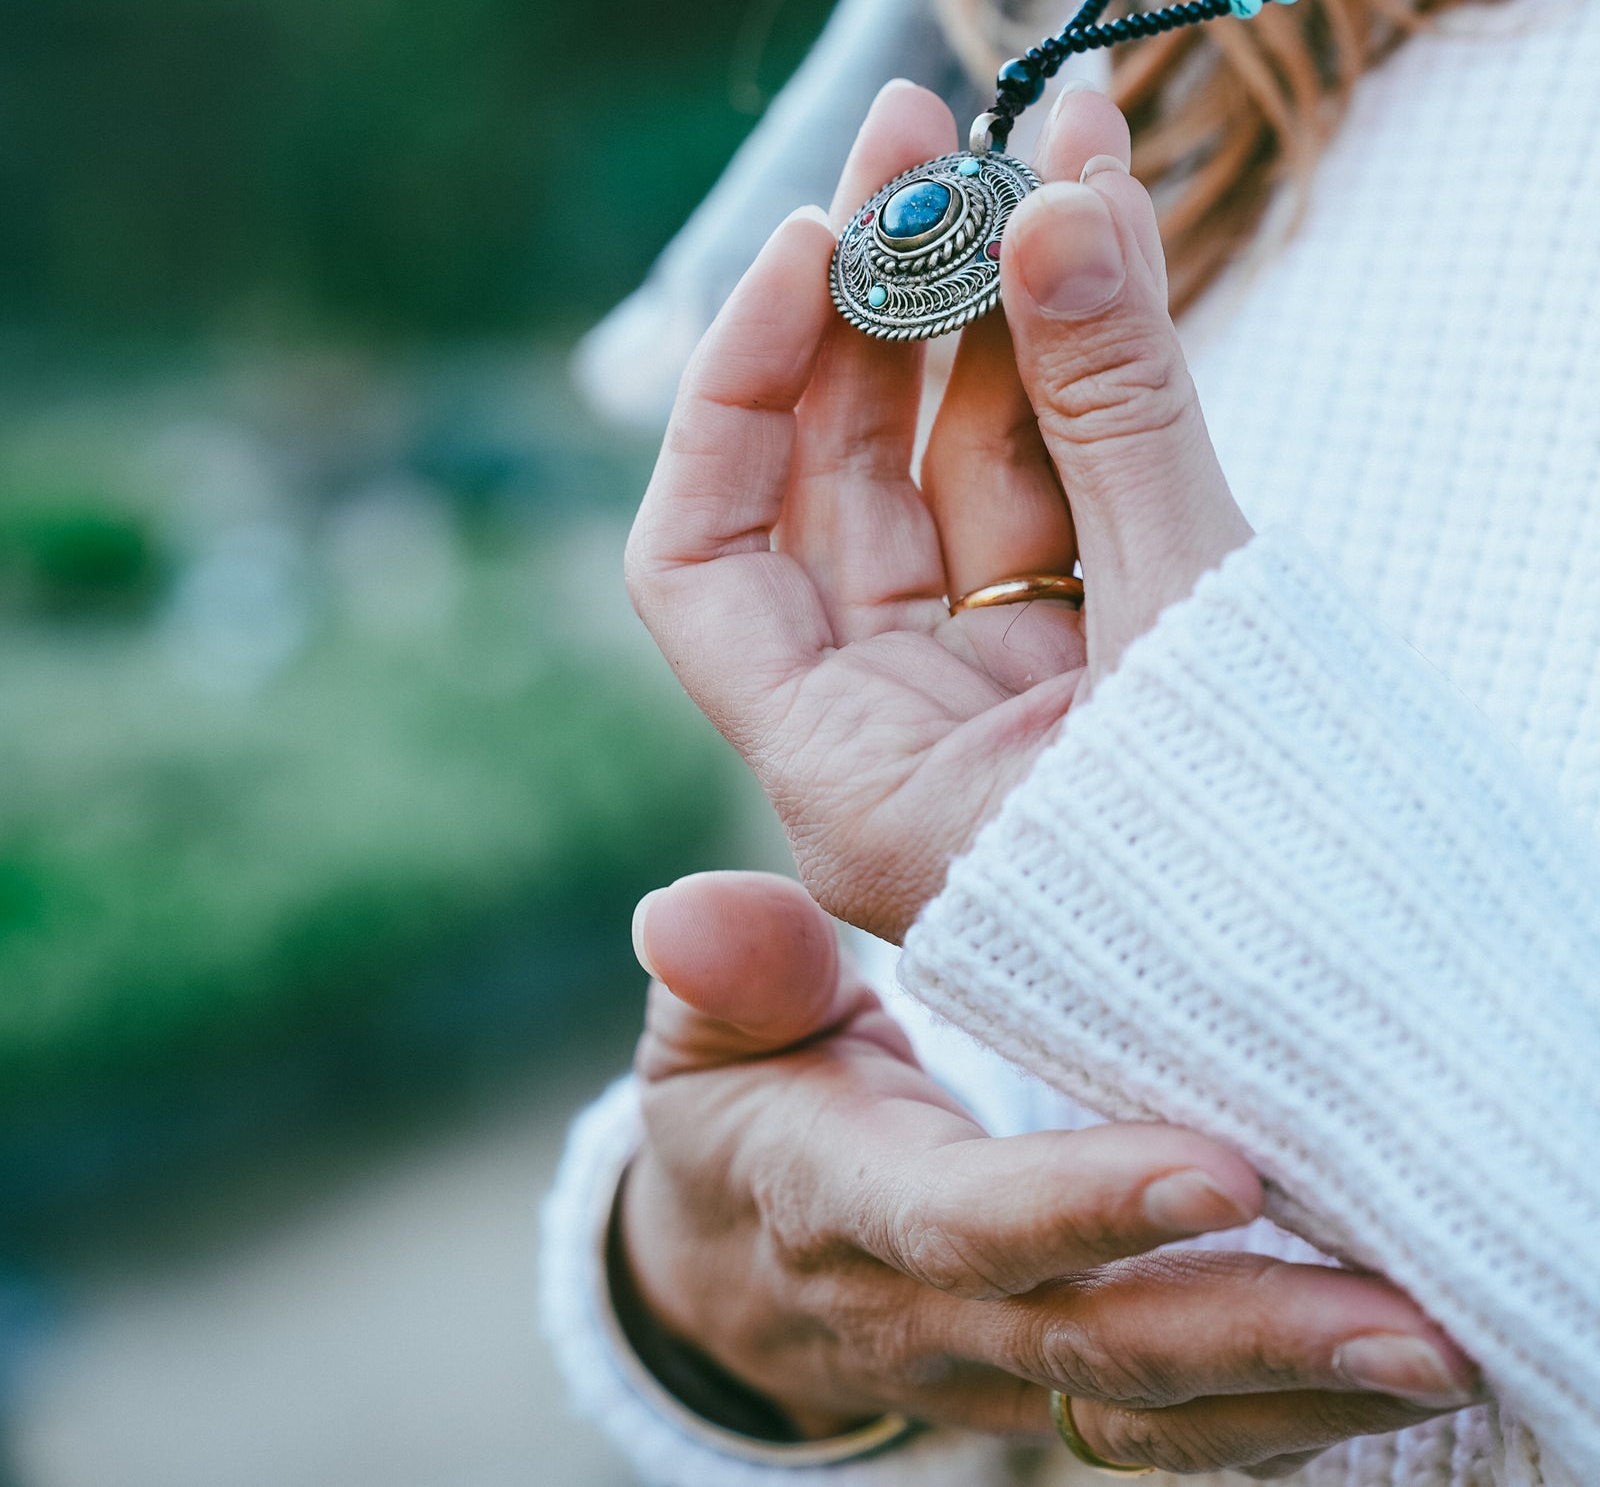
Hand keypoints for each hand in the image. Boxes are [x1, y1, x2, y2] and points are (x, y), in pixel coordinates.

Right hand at [619, 870, 1478, 1475]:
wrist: (731, 1269)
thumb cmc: (744, 1102)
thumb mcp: (707, 1030)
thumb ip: (729, 971)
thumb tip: (687, 910)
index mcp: (837, 1206)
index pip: (964, 1223)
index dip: (1086, 1210)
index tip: (1225, 1171)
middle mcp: (929, 1313)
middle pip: (1097, 1346)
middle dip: (1257, 1337)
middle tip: (1413, 1316)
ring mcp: (1002, 1370)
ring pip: (1157, 1413)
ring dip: (1305, 1394)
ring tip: (1444, 1345)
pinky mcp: (1058, 1391)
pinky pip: (1176, 1430)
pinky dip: (1291, 1417)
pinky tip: (1397, 1371)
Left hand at [627, 76, 1248, 939]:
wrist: (1414, 994)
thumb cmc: (1277, 873)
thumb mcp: (1183, 620)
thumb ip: (1118, 409)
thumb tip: (1053, 198)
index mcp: (851, 776)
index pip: (701, 556)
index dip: (734, 387)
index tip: (802, 247)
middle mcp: (900, 723)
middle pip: (833, 474)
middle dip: (873, 295)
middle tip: (916, 127)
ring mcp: (1000, 676)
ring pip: (960, 454)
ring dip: (992, 294)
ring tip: (1035, 133)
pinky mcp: (1097, 640)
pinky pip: (1063, 472)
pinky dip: (1080, 354)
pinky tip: (1093, 214)